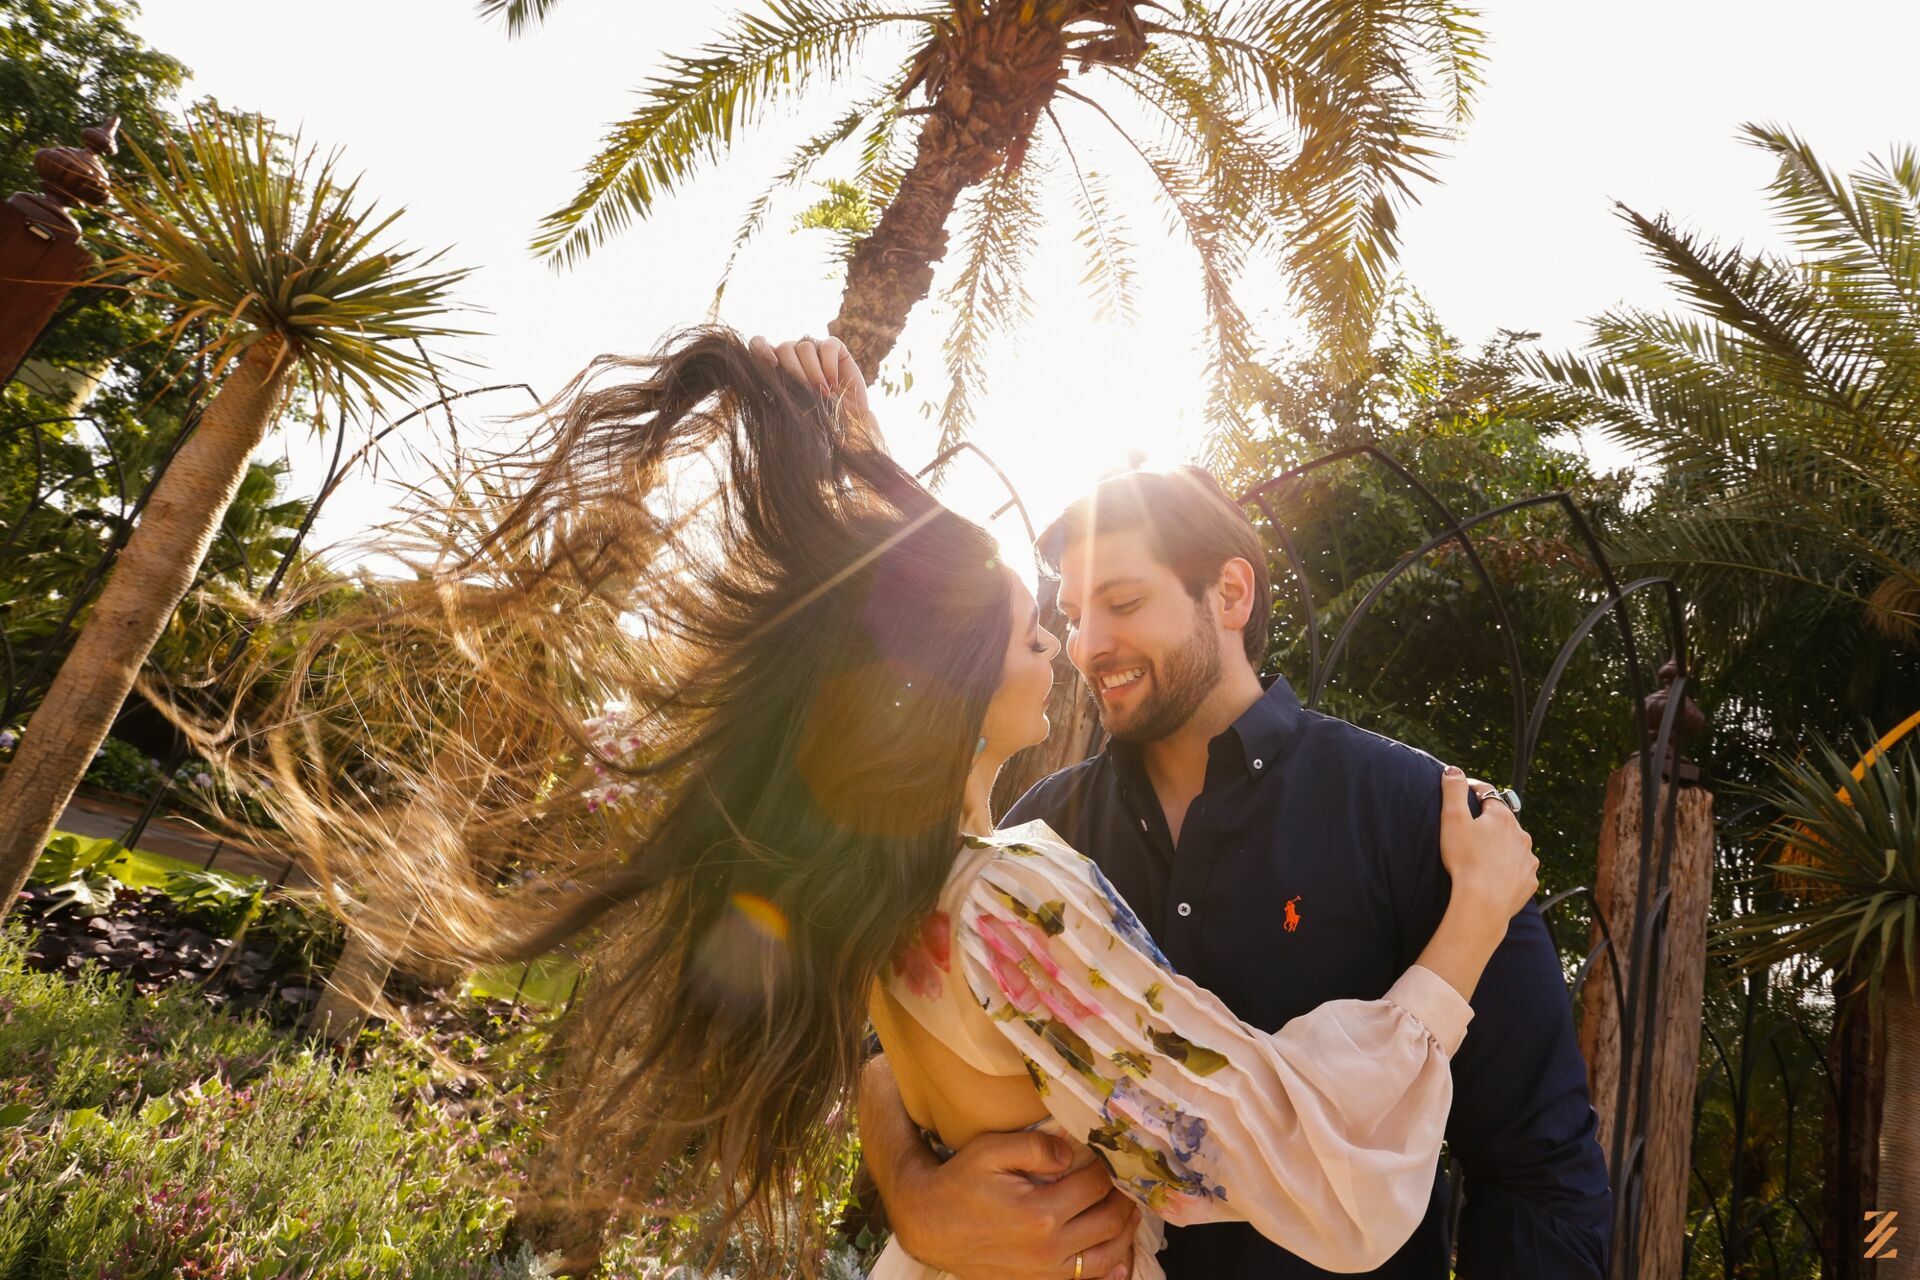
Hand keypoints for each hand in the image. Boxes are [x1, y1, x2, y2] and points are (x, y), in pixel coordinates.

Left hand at [746, 334, 880, 443]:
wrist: (847, 427)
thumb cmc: (815, 422)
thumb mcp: (790, 413)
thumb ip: (774, 399)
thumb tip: (761, 392)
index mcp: (776, 367)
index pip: (758, 344)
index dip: (761, 349)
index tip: (771, 364)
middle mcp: (793, 355)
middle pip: (784, 348)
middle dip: (794, 370)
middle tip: (806, 392)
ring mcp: (814, 349)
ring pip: (805, 347)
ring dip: (813, 372)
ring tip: (823, 394)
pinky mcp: (835, 348)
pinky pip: (828, 346)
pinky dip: (829, 364)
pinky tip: (834, 383)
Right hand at [886, 1129, 1137, 1279]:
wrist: (930, 1226)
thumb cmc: (960, 1183)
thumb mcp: (990, 1150)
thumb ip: (1035, 1146)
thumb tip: (1071, 1153)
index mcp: (1040, 1212)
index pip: (1096, 1186)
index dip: (1108, 1167)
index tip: (1109, 1155)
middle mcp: (1049, 1247)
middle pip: (1111, 1221)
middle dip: (1125, 1198)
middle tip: (1127, 1181)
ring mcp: (1046, 1272)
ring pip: (1109, 1255)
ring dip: (1125, 1230)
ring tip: (1128, 1208)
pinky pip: (1088, 1279)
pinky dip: (1110, 1264)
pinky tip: (1115, 1248)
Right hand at [1439, 766, 1537, 920]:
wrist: (1483, 902)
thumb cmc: (1464, 860)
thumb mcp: (1452, 820)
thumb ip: (1453, 791)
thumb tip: (1453, 769)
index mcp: (1502, 817)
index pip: (1487, 794)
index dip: (1473, 790)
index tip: (1461, 791)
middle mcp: (1521, 835)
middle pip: (1503, 821)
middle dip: (1489, 821)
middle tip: (1471, 828)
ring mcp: (1527, 859)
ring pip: (1514, 845)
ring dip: (1502, 845)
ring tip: (1484, 855)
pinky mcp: (1529, 881)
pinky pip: (1519, 869)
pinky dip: (1509, 869)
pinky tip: (1496, 876)